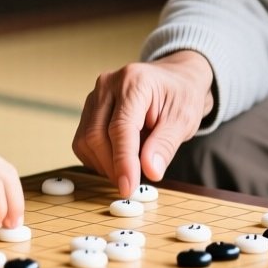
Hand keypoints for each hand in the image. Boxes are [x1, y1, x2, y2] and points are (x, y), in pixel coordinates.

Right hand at [71, 51, 214, 198]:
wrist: (174, 80)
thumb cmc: (180, 96)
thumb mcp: (183, 120)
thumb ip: (165, 145)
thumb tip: (150, 172)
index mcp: (134, 82)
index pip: (120, 127)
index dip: (123, 161)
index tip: (128, 188)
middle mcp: (108, 85)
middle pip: (96, 136)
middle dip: (113, 167)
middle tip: (133, 184)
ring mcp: (95, 96)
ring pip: (86, 141)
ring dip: (105, 165)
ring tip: (132, 166)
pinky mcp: (89, 109)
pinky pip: (83, 143)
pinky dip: (98, 159)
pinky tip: (120, 158)